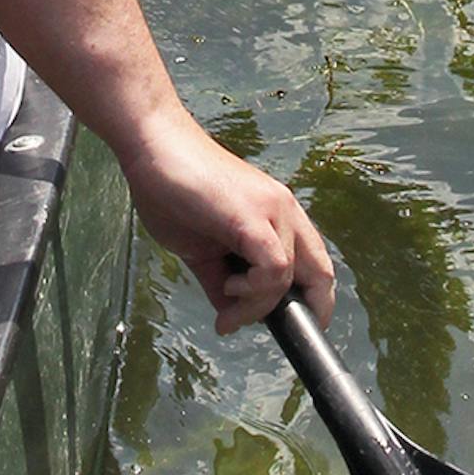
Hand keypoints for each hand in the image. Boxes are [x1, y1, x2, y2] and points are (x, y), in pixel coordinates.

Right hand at [118, 111, 334, 334]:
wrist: (152, 145)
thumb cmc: (172, 189)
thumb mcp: (201, 250)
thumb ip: (221, 282)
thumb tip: (230, 317)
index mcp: (278, 216)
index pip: (315, 265)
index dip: (310, 301)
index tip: (280, 324)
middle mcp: (285, 210)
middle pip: (322, 274)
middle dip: (306, 312)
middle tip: (270, 329)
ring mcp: (273, 209)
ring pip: (291, 276)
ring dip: (258, 305)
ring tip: (225, 303)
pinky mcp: (252, 215)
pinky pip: (273, 268)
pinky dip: (254, 291)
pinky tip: (226, 289)